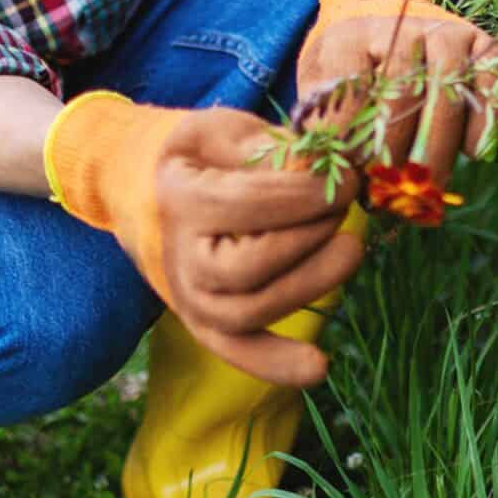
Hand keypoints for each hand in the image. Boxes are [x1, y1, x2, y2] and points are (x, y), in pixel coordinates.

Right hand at [48, 95, 363, 385]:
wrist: (148, 192)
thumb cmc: (200, 156)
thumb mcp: (225, 131)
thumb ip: (270, 147)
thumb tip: (323, 168)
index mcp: (179, 199)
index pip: (248, 205)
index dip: (305, 194)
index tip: (348, 180)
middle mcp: (179, 258)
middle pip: (253, 265)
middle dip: (311, 236)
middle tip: (345, 205)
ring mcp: (190, 298)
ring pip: (253, 310)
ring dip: (312, 282)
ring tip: (350, 247)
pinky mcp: (205, 324)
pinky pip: (239, 353)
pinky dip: (277, 364)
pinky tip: (319, 366)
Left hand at [297, 0, 497, 181]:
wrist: (390, 35)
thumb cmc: (353, 74)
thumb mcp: (323, 92)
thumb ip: (323, 123)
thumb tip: (326, 161)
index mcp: (352, 38)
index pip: (351, 87)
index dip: (351, 134)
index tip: (348, 170)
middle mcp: (404, 27)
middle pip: (404, 89)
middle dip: (396, 148)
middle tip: (388, 191)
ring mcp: (449, 34)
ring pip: (449, 86)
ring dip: (439, 142)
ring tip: (428, 184)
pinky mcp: (485, 48)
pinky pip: (492, 82)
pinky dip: (486, 118)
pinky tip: (473, 152)